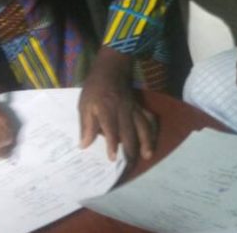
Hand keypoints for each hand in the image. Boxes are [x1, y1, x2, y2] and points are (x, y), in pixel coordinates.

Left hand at [79, 47, 156, 162]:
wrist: (111, 70)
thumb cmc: (94, 89)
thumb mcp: (84, 105)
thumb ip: (86, 125)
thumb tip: (84, 145)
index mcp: (106, 109)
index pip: (111, 129)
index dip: (113, 144)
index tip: (113, 158)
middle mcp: (122, 111)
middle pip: (129, 132)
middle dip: (130, 151)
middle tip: (129, 167)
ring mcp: (133, 109)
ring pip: (142, 127)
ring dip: (145, 142)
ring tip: (147, 156)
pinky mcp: (139, 108)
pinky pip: (147, 120)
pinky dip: (151, 131)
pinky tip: (152, 141)